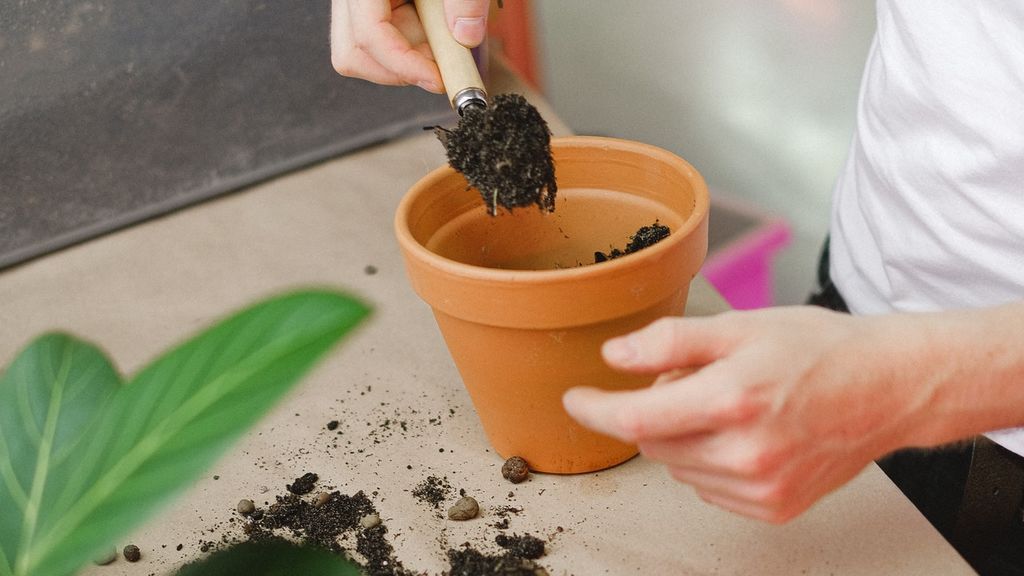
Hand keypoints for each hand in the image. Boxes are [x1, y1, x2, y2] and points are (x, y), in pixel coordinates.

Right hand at [330, 0, 489, 92]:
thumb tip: (466, 35)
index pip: (368, 33)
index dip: (403, 64)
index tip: (438, 79)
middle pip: (354, 53)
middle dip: (400, 68)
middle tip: (441, 63)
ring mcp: (357, 5)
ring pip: (363, 56)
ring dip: (406, 62)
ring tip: (439, 39)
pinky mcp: (370, 14)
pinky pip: (379, 48)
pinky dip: (408, 52)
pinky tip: (431, 34)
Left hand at [562, 307, 939, 522]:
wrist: (887, 388)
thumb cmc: (818, 349)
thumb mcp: (739, 326)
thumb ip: (669, 342)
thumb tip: (614, 358)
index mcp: (731, 400)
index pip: (634, 419)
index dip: (594, 409)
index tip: (576, 400)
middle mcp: (744, 454)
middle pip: (654, 442)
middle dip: (653, 410)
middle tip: (692, 378)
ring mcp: (761, 488)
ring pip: (678, 467)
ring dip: (681, 436)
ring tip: (728, 404)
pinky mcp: (773, 508)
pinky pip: (709, 487)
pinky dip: (708, 461)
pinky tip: (743, 434)